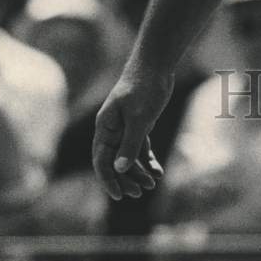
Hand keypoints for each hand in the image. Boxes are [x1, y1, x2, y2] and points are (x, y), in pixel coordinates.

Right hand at [92, 66, 172, 199]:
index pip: (102, 161)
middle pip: (114, 162)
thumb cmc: (144, 87)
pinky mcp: (139, 124)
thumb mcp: (138, 118)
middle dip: (126, 179)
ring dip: (138, 172)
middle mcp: (112, 130)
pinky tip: (158, 172)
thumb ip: (129, 144)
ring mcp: (125, 127)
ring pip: (128, 157)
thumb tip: (119, 170)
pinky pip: (139, 148)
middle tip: (139, 193)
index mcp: (105, 128)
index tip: (119, 195)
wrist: (156, 65)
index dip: (109, 180)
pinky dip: (147, 160)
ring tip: (152, 184)